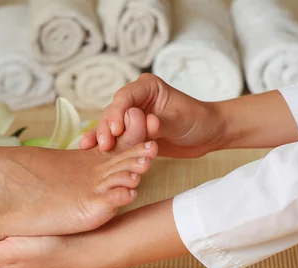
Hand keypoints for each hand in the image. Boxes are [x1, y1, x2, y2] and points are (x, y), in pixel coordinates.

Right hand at [80, 73, 226, 157]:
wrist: (207, 135)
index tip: (115, 130)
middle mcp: (136, 99)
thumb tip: (146, 123)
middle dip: (105, 128)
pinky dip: (104, 144)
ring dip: (101, 137)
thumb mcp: (181, 120)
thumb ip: (161, 122)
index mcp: (147, 87)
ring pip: (109, 125)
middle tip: (103, 144)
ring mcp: (131, 117)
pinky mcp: (131, 133)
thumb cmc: (198, 121)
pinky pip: (115, 138)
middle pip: (113, 112)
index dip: (117, 113)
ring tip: (89, 148)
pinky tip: (89, 150)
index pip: (125, 97)